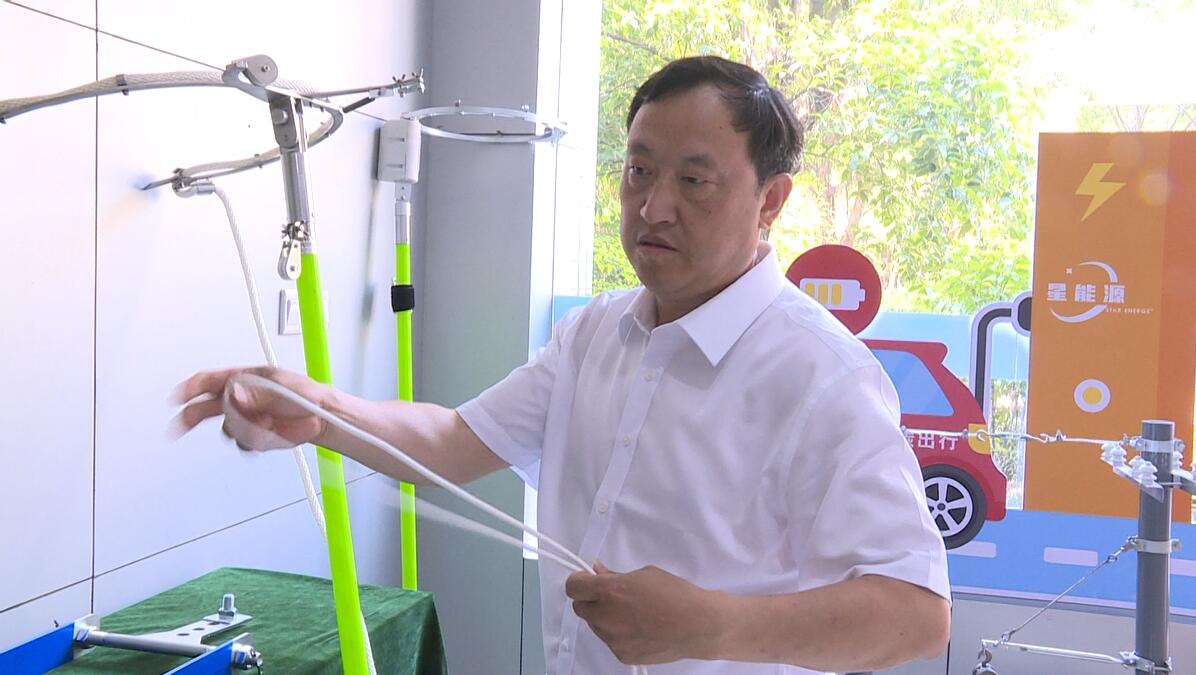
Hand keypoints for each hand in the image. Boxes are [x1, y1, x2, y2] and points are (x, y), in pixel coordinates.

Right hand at [171, 366, 331, 450]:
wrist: (320, 418)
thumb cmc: (304, 395)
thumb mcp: (279, 388)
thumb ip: (254, 394)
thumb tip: (234, 394)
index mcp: (245, 379)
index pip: (210, 381)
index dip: (191, 388)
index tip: (177, 398)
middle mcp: (242, 397)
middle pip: (207, 407)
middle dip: (194, 415)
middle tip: (180, 426)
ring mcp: (247, 417)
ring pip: (228, 428)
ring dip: (245, 428)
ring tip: (267, 422)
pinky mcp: (254, 434)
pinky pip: (241, 442)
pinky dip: (253, 440)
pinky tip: (268, 433)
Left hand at [564, 562, 725, 664]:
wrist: (698, 625)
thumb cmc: (674, 593)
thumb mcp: (645, 574)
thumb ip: (615, 575)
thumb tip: (597, 572)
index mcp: (608, 591)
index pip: (573, 587)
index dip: (579, 581)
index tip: (589, 580)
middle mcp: (605, 617)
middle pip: (580, 608)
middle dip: (591, 601)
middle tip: (613, 597)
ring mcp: (612, 639)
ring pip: (596, 626)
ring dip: (605, 618)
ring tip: (633, 614)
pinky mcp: (621, 655)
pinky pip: (611, 641)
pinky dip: (619, 634)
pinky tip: (641, 629)